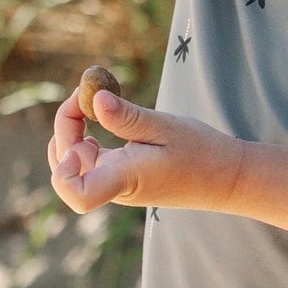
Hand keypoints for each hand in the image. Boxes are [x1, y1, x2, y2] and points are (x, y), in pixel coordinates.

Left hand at [47, 87, 244, 215]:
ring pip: (73, 163)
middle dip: (65, 126)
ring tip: (91, 100)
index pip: (78, 195)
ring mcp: (115, 185)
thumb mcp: (166, 126)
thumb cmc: (201, 153)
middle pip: (66, 167)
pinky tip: (99, 118)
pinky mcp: (120, 178)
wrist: (224, 179)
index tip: (82, 137)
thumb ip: (128, 117)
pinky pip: (88, 161)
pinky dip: (84, 137)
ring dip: (71, 130)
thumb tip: (95, 99)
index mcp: (125, 178)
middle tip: (86, 92)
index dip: (63, 172)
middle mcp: (114, 187)